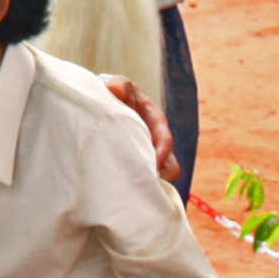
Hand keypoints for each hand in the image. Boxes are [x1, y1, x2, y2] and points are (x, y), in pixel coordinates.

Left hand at [101, 76, 182, 191]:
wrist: (107, 103)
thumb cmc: (119, 94)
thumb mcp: (121, 85)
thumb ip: (121, 84)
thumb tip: (115, 89)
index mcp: (157, 123)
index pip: (165, 141)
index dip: (162, 153)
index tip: (154, 164)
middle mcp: (156, 143)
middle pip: (171, 167)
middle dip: (161, 177)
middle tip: (143, 184)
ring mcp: (148, 155)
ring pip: (159, 179)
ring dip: (149, 186)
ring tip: (131, 192)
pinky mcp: (137, 166)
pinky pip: (143, 182)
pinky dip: (137, 189)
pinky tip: (120, 193)